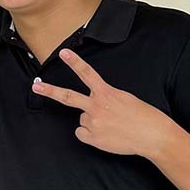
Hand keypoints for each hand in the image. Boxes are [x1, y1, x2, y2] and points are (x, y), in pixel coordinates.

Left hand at [31, 49, 175, 158]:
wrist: (152, 135)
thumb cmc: (143, 116)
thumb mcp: (125, 98)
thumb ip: (105, 98)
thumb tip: (90, 108)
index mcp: (107, 93)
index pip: (87, 73)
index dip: (74, 62)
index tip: (63, 52)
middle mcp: (97, 106)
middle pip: (68, 97)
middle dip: (50, 91)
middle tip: (36, 86)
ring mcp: (93, 122)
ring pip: (82, 119)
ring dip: (93, 121)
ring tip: (111, 125)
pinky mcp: (92, 137)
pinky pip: (82, 133)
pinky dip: (91, 135)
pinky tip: (106, 134)